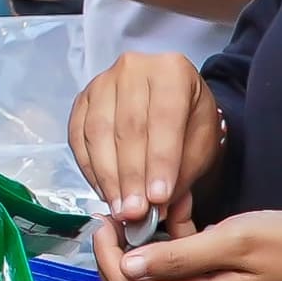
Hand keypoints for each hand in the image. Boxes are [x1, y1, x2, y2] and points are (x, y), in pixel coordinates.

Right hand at [68, 50, 221, 233]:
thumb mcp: (202, 143)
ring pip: (98, 132)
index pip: (164, 118)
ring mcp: (102, 81)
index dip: (160, 161)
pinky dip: (89, 168)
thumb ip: (183, 172)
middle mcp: (133, 68)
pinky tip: (103, 190)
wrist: (170, 99)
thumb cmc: (189, 120)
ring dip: (108, 176)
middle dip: (131, 176)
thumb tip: (159, 207)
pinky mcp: (82, 98)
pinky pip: (79, 136)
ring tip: (120, 208)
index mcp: (172, 71)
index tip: (158, 198)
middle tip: (135, 212)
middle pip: (128, 127)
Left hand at [92, 212, 281, 280]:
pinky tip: (172, 226)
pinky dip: (161, 261)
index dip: (106, 254)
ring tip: (142, 219)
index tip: (107, 217)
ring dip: (135, 260)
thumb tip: (129, 264)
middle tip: (116, 220)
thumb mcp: (235, 240)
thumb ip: (181, 255)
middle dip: (111, 261)